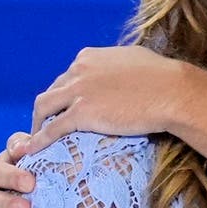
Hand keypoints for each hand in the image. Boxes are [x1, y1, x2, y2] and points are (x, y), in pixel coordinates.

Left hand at [23, 45, 181, 154]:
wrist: (172, 92)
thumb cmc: (163, 77)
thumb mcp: (133, 59)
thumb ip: (116, 64)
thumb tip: (118, 69)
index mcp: (89, 57)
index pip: (67, 76)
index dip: (65, 93)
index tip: (67, 107)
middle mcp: (78, 70)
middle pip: (53, 91)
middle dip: (48, 108)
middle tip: (48, 124)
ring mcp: (78, 91)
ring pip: (44, 107)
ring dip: (37, 122)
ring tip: (37, 137)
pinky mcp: (81, 113)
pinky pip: (52, 128)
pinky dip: (40, 140)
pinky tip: (34, 151)